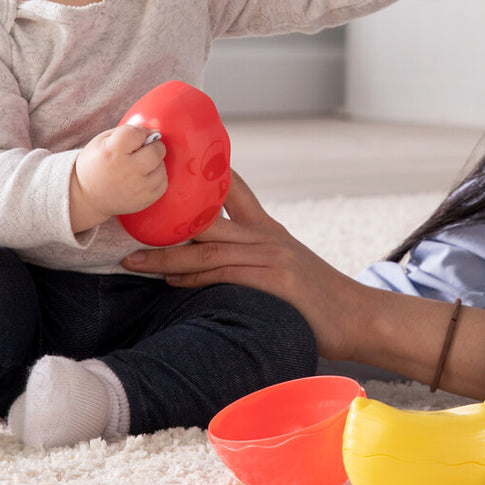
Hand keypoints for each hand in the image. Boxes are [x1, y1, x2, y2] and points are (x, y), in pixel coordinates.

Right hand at [70, 123, 168, 231]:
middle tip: (142, 150)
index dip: (139, 132)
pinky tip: (144, 177)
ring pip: (162, 167)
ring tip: (140, 165)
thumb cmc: (96, 164)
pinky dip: (156, 178)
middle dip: (152, 146)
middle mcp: (127, 170)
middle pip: (157, 150)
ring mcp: (137, 188)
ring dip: (155, 163)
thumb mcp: (102, 141)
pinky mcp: (144, 201)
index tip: (134, 138)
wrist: (86, 197)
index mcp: (112, 152)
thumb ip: (127, 131)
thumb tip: (155, 132)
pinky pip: (163, 183)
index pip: (138, 133)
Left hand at [121, 171, 365, 360]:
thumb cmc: (316, 300)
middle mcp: (267, 236)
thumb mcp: (288, 265)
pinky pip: (224, 275)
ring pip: (208, 249)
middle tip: (127, 224)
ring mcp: (271, 257)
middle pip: (206, 221)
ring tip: (133, 260)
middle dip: (164, 223)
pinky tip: (171, 279)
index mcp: (269, 229)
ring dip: (166, 255)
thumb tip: (211, 263)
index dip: (202, 175)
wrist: (357, 317)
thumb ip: (253, 257)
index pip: (234, 190)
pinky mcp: (274, 281)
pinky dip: (193, 277)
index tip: (168, 167)